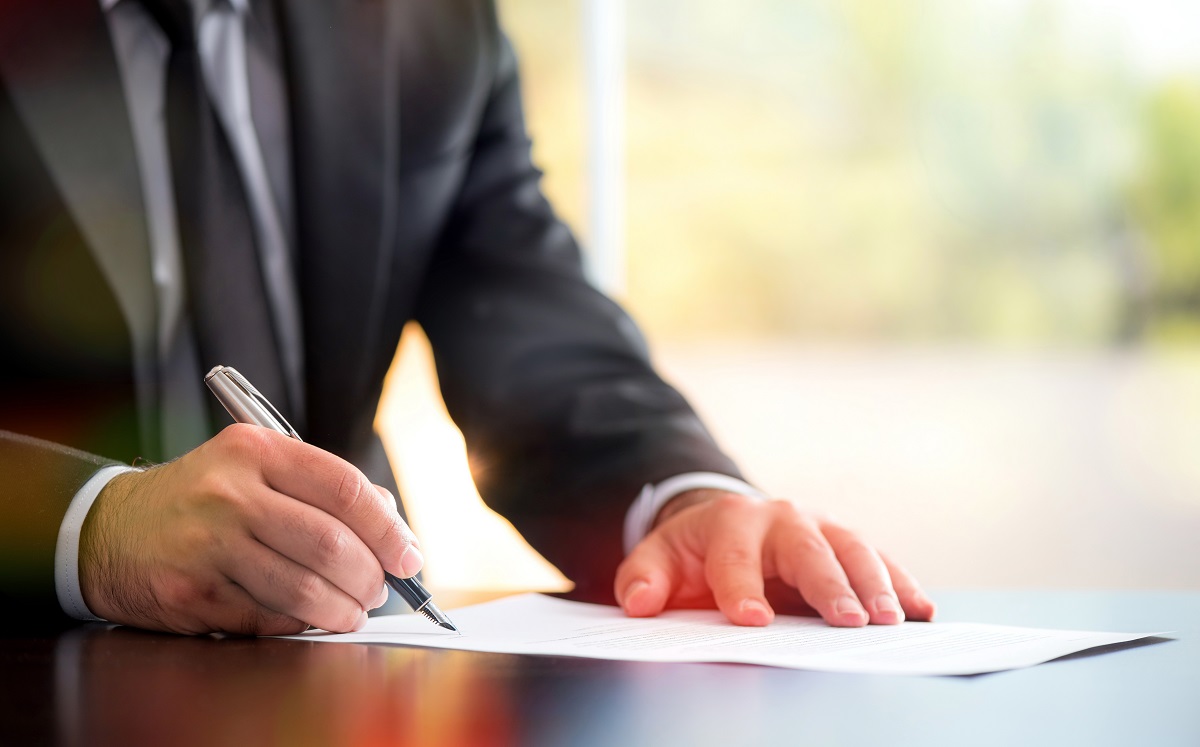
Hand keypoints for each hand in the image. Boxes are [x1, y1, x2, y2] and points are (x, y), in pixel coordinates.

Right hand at [79, 424, 422, 634]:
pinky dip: (299, 624)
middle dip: (370, 576)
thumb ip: (321, 489)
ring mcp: (208, 544)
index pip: (344, 489)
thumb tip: (392, 528)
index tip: (408, 554)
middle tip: (380, 590)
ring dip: (342, 609)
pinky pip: (268, 617)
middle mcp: (230, 493)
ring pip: (303, 588)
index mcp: (255, 451)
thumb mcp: (255, 468)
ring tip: (352, 612)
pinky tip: (307, 618)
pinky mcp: (192, 592)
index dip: (387, 528)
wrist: (110, 529)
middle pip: (330, 543)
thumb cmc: (202, 499)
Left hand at [615, 490, 934, 626]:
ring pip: (854, 551)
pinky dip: (903, 585)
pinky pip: (882, 562)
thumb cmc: (696, 550)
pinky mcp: (848, 544)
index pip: (735, 556)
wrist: (730, 521)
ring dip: (876, 586)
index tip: (750, 619)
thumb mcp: (659, 557)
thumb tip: (639, 604)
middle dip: (828, 586)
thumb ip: (643, 578)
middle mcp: (784, 518)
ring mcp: (822, 528)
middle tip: (847, 621)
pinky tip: (922, 610)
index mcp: (732, 521)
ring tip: (891, 621)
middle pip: (808, 551)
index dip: (741, 587)